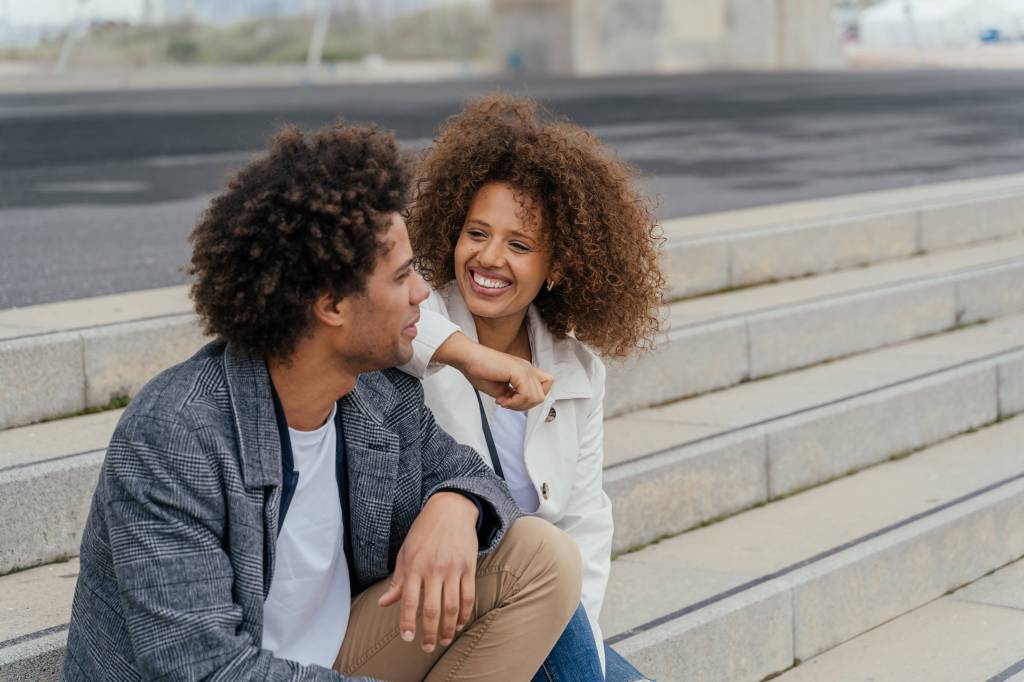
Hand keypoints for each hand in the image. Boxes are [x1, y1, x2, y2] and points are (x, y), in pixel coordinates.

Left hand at [377, 492, 479, 652]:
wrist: (450, 509)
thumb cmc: (423, 531)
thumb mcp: (405, 552)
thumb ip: (397, 581)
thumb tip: (383, 603)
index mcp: (414, 565)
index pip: (408, 601)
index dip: (407, 622)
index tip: (407, 638)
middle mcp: (433, 568)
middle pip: (432, 609)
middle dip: (430, 632)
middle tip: (428, 647)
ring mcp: (453, 568)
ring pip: (452, 606)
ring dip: (449, 628)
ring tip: (445, 640)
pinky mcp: (469, 566)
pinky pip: (468, 595)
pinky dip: (465, 613)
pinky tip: (460, 623)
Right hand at [434, 332, 553, 409]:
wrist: (468, 358)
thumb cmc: (479, 370)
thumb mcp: (501, 388)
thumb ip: (513, 396)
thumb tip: (518, 404)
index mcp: (525, 371)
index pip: (544, 387)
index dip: (531, 399)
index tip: (513, 401)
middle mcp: (528, 368)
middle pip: (542, 395)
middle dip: (524, 405)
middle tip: (506, 403)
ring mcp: (525, 369)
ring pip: (537, 397)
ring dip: (519, 405)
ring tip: (503, 401)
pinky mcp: (519, 371)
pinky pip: (527, 394)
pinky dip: (515, 402)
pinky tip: (501, 399)